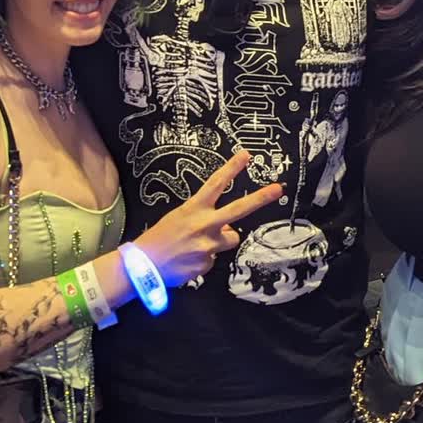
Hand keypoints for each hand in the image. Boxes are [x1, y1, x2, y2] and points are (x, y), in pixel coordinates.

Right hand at [140, 150, 282, 288]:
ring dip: (220, 241)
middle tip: (278, 189)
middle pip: (239, 209)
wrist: (143, 267)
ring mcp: (208, 246)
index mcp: (193, 209)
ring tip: (196, 245)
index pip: (215, 184)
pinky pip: (214, 259)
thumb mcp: (178, 218)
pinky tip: (188, 260)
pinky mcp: (208, 264)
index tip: (247, 155)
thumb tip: (226, 227)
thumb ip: (203, 219)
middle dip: (260, 198)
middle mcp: (204, 224)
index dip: (231, 168)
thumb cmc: (158, 238)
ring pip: (230, 239)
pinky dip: (204, 259)